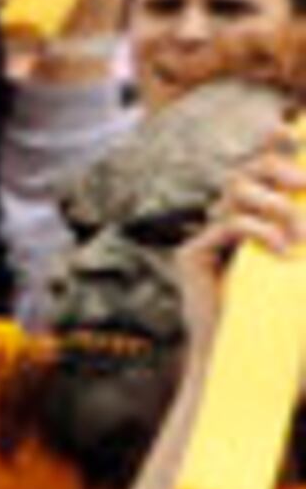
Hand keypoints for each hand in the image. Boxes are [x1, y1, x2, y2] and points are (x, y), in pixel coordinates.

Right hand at [184, 149, 305, 357]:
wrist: (248, 361)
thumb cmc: (284, 321)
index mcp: (257, 222)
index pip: (263, 172)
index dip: (275, 145)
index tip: (290, 127)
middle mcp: (228, 223)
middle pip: (247, 173)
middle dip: (278, 167)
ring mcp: (207, 238)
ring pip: (235, 192)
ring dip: (275, 206)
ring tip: (301, 238)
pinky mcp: (192, 256)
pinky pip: (228, 224)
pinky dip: (260, 231)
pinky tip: (282, 253)